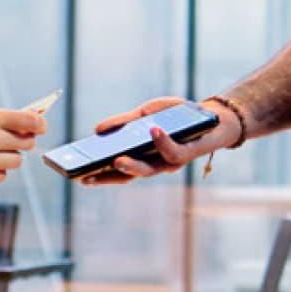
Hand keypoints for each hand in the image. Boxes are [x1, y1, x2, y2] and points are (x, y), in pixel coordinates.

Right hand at [0, 105, 44, 189]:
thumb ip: (0, 119)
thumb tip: (33, 125)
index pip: (29, 121)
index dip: (40, 125)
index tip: (41, 127)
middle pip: (27, 143)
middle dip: (23, 142)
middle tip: (10, 141)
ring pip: (16, 161)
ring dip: (8, 157)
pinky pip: (2, 176)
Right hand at [79, 94, 240, 185]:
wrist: (210, 116)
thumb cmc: (175, 117)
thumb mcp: (145, 115)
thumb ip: (123, 122)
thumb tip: (97, 129)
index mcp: (143, 157)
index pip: (118, 171)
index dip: (100, 175)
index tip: (79, 176)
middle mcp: (156, 164)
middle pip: (129, 175)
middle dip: (109, 176)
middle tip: (88, 175)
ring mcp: (171, 162)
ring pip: (150, 170)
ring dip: (132, 166)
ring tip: (116, 158)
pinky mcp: (188, 154)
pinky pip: (174, 152)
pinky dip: (162, 141)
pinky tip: (152, 130)